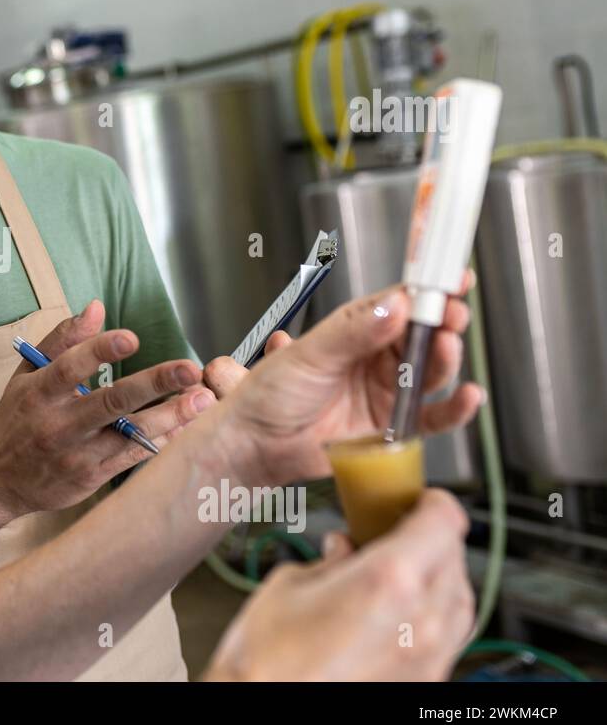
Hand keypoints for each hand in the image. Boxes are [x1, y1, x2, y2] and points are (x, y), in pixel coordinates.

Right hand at [0, 300, 215, 518]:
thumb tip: (97, 307)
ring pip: (129, 433)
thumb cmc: (15, 420)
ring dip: (169, 416)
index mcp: (38, 392)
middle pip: (109, 401)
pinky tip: (187, 426)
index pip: (69, 367)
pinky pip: (132, 457)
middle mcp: (57, 424)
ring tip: (202, 400)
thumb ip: (62, 339)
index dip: (99, 351)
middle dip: (153, 383)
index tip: (131, 337)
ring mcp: (76, 454)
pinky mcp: (91, 477)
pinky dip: (161, 441)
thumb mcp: (26, 375)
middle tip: (189, 368)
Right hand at [204, 489, 474, 680]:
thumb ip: (329, 562)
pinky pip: (447, 636)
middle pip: (454, 557)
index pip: (444, 519)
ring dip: (434, 577)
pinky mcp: (426, 682)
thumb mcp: (289, 585)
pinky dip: (428, 615)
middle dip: (427, 539)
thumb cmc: (269, 662)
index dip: (430, 501)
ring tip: (394, 574)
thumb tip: (342, 552)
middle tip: (392, 534)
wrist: (265, 711)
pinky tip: (391, 613)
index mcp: (391, 580)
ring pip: (459, 599)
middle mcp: (423, 620)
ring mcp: (430, 657)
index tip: (414, 499)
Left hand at [217, 279, 484, 487]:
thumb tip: (394, 307)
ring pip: (432, 371)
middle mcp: (376, 358)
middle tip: (452, 314)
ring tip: (447, 344)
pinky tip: (469, 396)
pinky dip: (456, 408)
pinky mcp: (393, 427)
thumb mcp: (310, 355)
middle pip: (422, 335)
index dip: (427, 291)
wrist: (255, 445)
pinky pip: (434, 417)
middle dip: (443, 322)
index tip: (452, 279)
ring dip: (446, 357)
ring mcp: (387, 392)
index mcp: (356, 329)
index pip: (400, 303)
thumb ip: (353, 333)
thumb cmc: (269, 394)